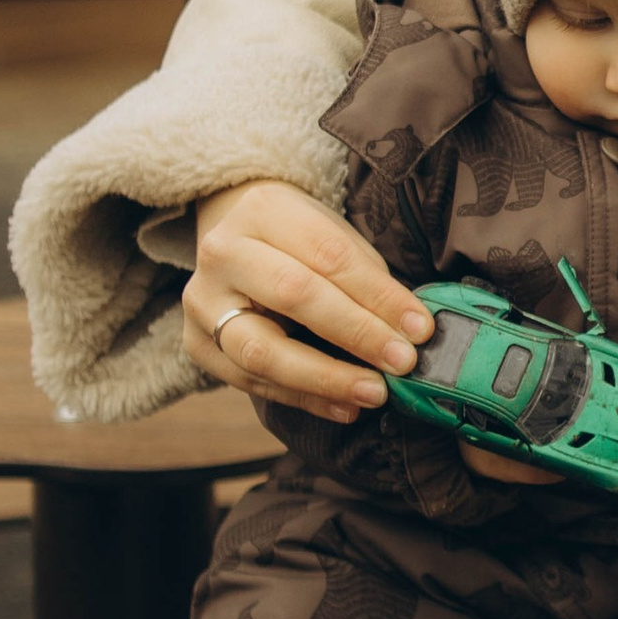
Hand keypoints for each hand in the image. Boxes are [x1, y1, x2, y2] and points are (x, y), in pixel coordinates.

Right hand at [186, 181, 432, 420]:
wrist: (236, 238)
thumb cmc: (298, 239)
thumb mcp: (333, 236)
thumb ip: (366, 279)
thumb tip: (409, 332)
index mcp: (262, 211)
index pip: (328, 255)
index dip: (378, 295)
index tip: (420, 328)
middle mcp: (222, 253)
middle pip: (293, 295)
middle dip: (356, 334)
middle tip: (402, 362)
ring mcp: (202, 302)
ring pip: (262, 350)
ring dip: (326, 378)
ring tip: (374, 393)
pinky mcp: (197, 345)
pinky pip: (251, 382)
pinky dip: (304, 399)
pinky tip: (345, 407)